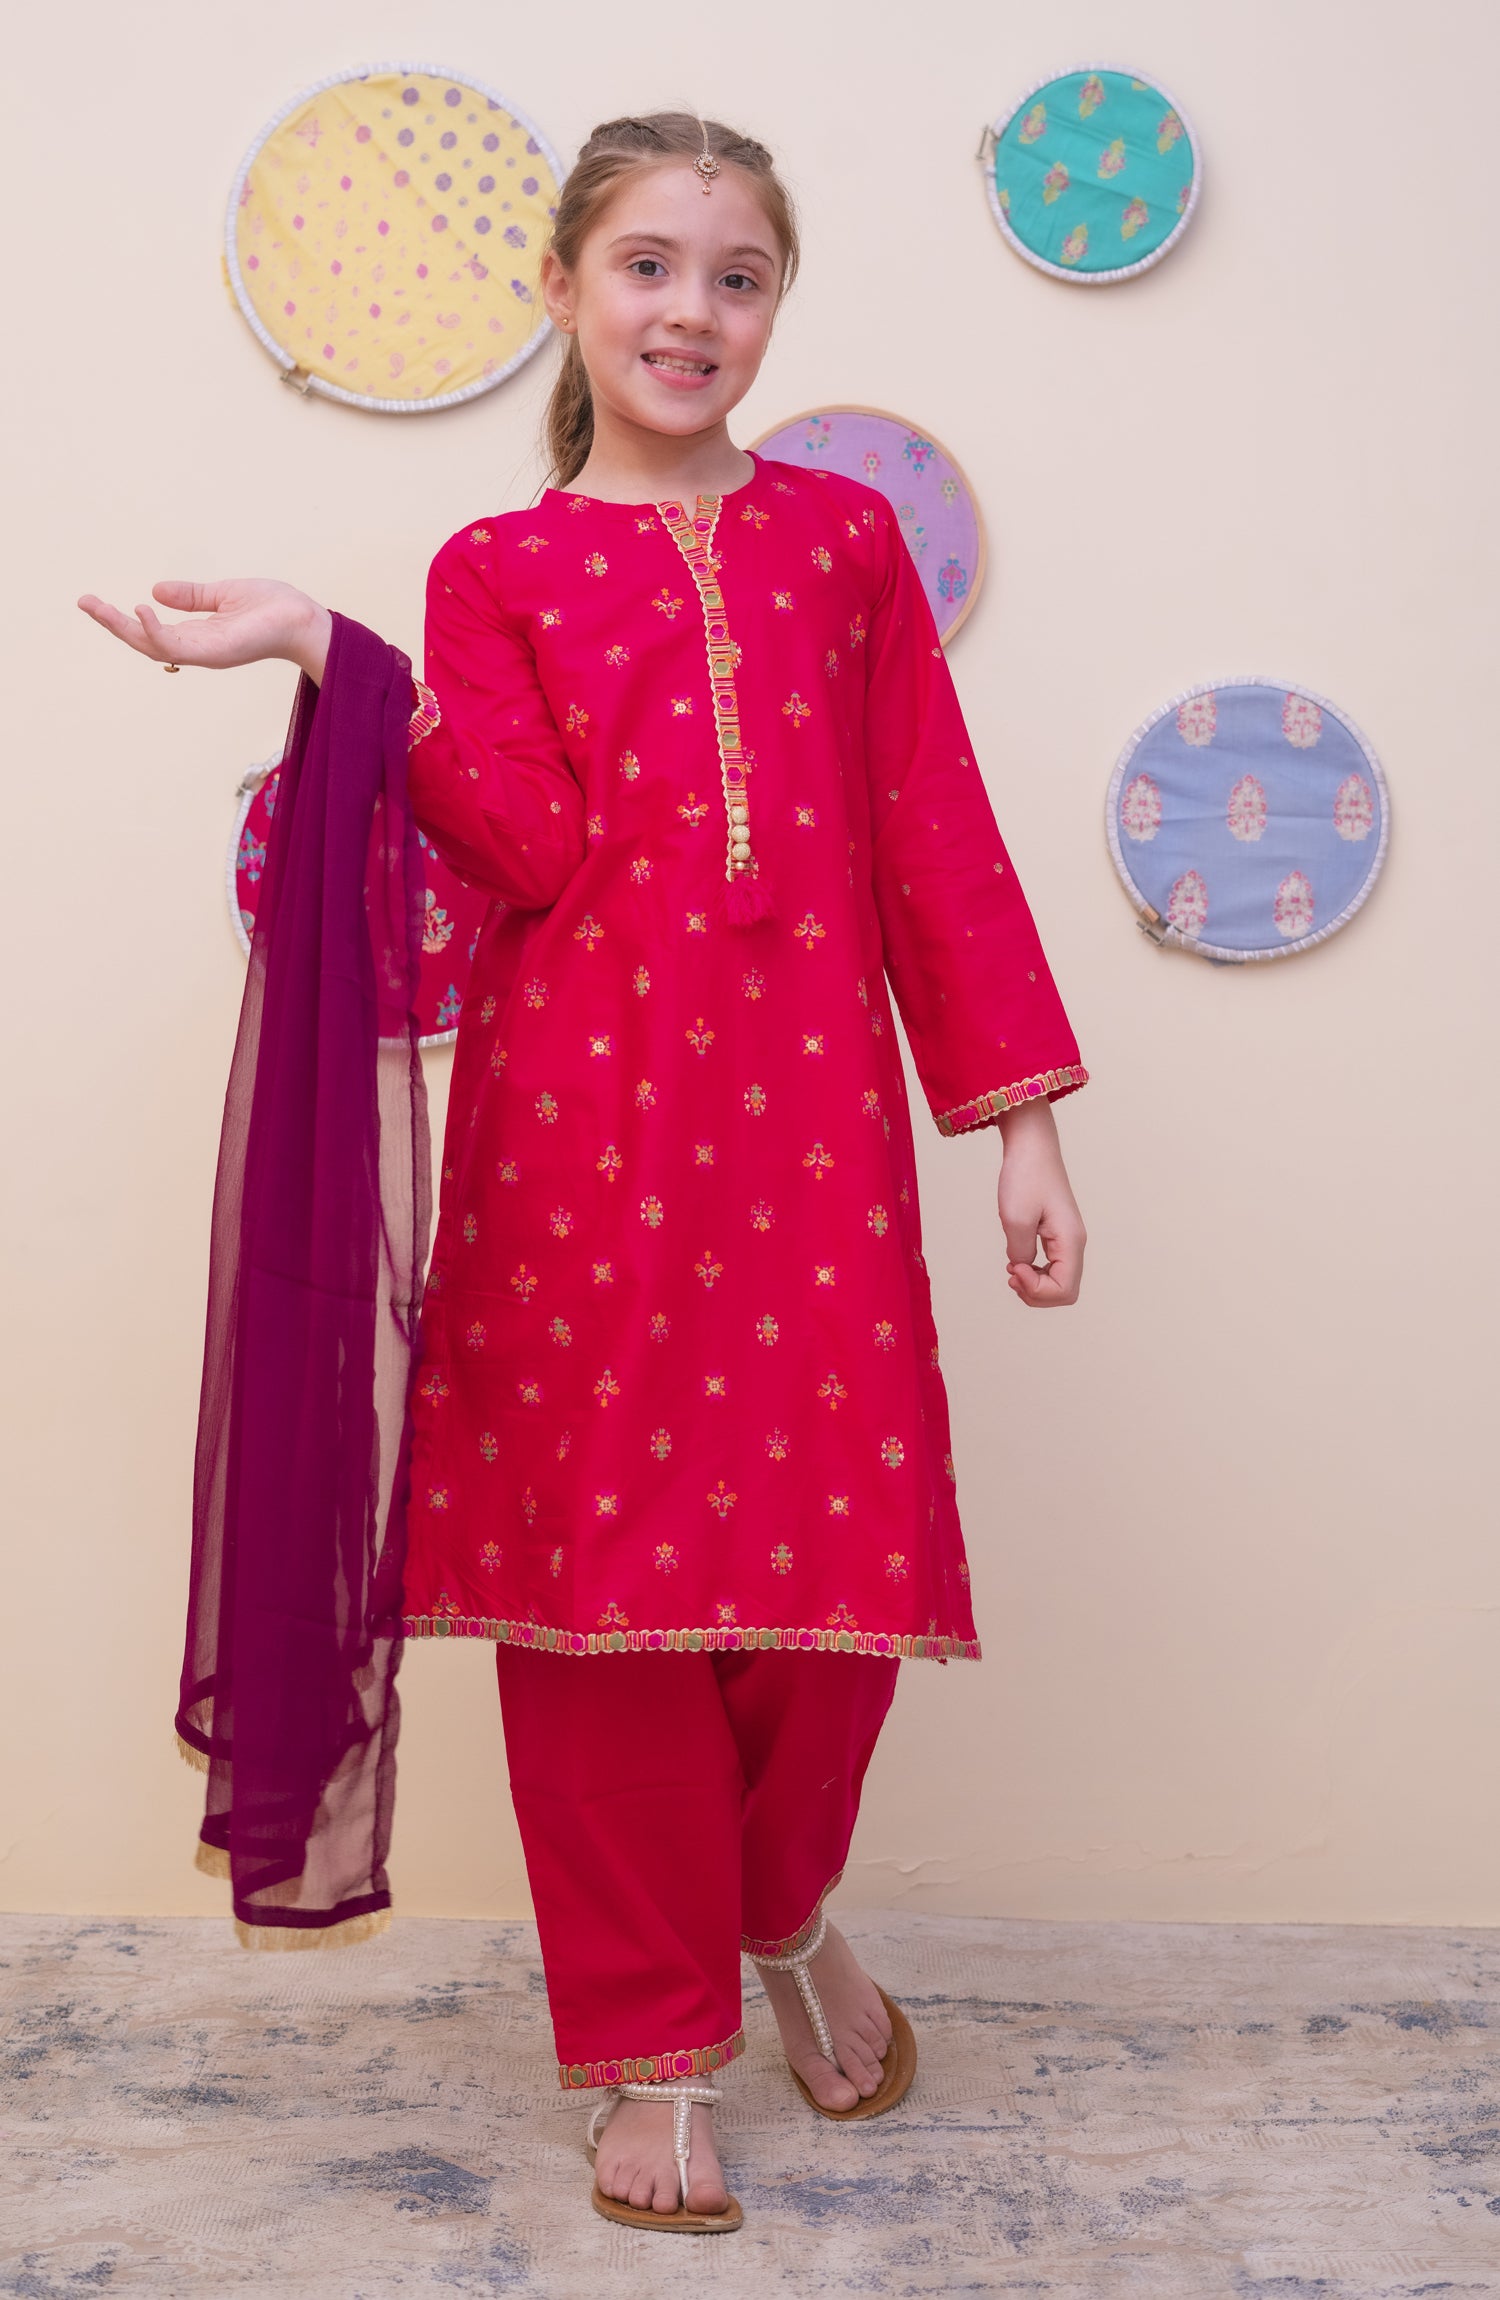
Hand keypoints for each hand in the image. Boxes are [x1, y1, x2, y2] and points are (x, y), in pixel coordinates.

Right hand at [76, 578, 331, 683]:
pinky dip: (154, 630)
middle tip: (83, 602)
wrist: (305, 620)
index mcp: (199, 635)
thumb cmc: (274, 608)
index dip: (123, 619)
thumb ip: (191, 596)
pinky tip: (139, 608)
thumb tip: (153, 590)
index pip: (153, 631)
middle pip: (143, 642)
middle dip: (111, 623)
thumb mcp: (222, 594)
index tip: (95, 601)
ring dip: (121, 627)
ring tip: (96, 605)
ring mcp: (204, 653)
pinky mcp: (214, 652)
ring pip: (151, 646)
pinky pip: (175, 645)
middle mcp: (198, 649)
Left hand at [995, 1098, 1085, 1307]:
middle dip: (1036, 1293)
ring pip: (1059, 1283)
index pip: (1064, 1291)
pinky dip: (1034, 1273)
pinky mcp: (1057, 1235)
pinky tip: (1017, 1262)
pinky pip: (1052, 1268)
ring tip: (1012, 1269)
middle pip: (1065, 1292)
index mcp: (1071, 1241)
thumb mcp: (1015, 1219)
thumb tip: (1022, 1269)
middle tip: (1010, 1274)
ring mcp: (1068, 1240)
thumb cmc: (1025, 1177)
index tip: (1013, 1267)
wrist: (1032, 1147)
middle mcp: (1075, 1244)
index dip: (1036, 1291)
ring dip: (1034, 1286)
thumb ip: (1020, 1253)